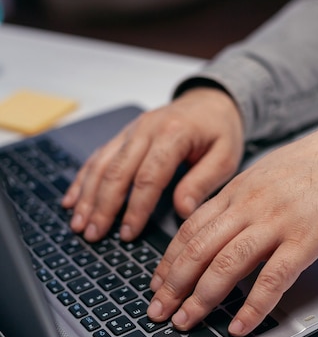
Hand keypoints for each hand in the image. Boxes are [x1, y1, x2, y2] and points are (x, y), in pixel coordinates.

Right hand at [62, 88, 244, 241]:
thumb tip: (182, 211)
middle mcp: (146, 129)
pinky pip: (98, 156)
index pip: (149, 177)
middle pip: (117, 172)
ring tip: (79, 224)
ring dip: (87, 196)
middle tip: (93, 235)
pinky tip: (72, 200)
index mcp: (173, 134)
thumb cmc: (219, 131)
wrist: (210, 101)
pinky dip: (83, 179)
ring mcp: (131, 130)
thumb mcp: (225, 157)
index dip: (135, 208)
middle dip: (103, 207)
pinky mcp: (123, 135)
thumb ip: (203, 183)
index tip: (128, 234)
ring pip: (101, 164)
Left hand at [147, 109, 317, 335]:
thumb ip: (237, 203)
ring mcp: (276, 222)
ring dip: (201, 298)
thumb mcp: (262, 177)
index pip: (190, 229)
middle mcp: (249, 206)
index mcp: (236, 192)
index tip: (157, 284)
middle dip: (173, 285)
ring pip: (227, 263)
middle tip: (158, 311)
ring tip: (185, 322)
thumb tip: (215, 231)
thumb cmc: (311, 169)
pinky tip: (239, 325)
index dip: (169, 260)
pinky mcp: (306, 239)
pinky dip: (253, 306)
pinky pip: (273, 278)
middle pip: (199, 249)